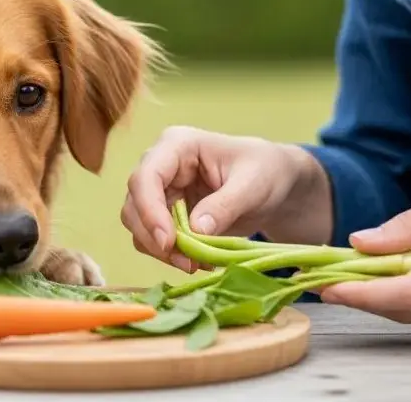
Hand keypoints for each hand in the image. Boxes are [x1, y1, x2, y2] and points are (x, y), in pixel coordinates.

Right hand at [121, 126, 331, 272]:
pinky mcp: (166, 213)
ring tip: (195, 265)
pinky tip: (197, 262)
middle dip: (154, 237)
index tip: (168, 242)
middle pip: (135, 203)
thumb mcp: (253, 184)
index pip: (147, 176)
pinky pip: (153, 238)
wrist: (275, 185)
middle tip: (186, 262)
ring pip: (138, 224)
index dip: (149, 210)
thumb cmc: (266, 171)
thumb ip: (225, 205)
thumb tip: (196, 230)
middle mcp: (161, 165)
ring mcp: (160, 191)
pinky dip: (170, 255)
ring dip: (161, 250)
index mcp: (178, 145)